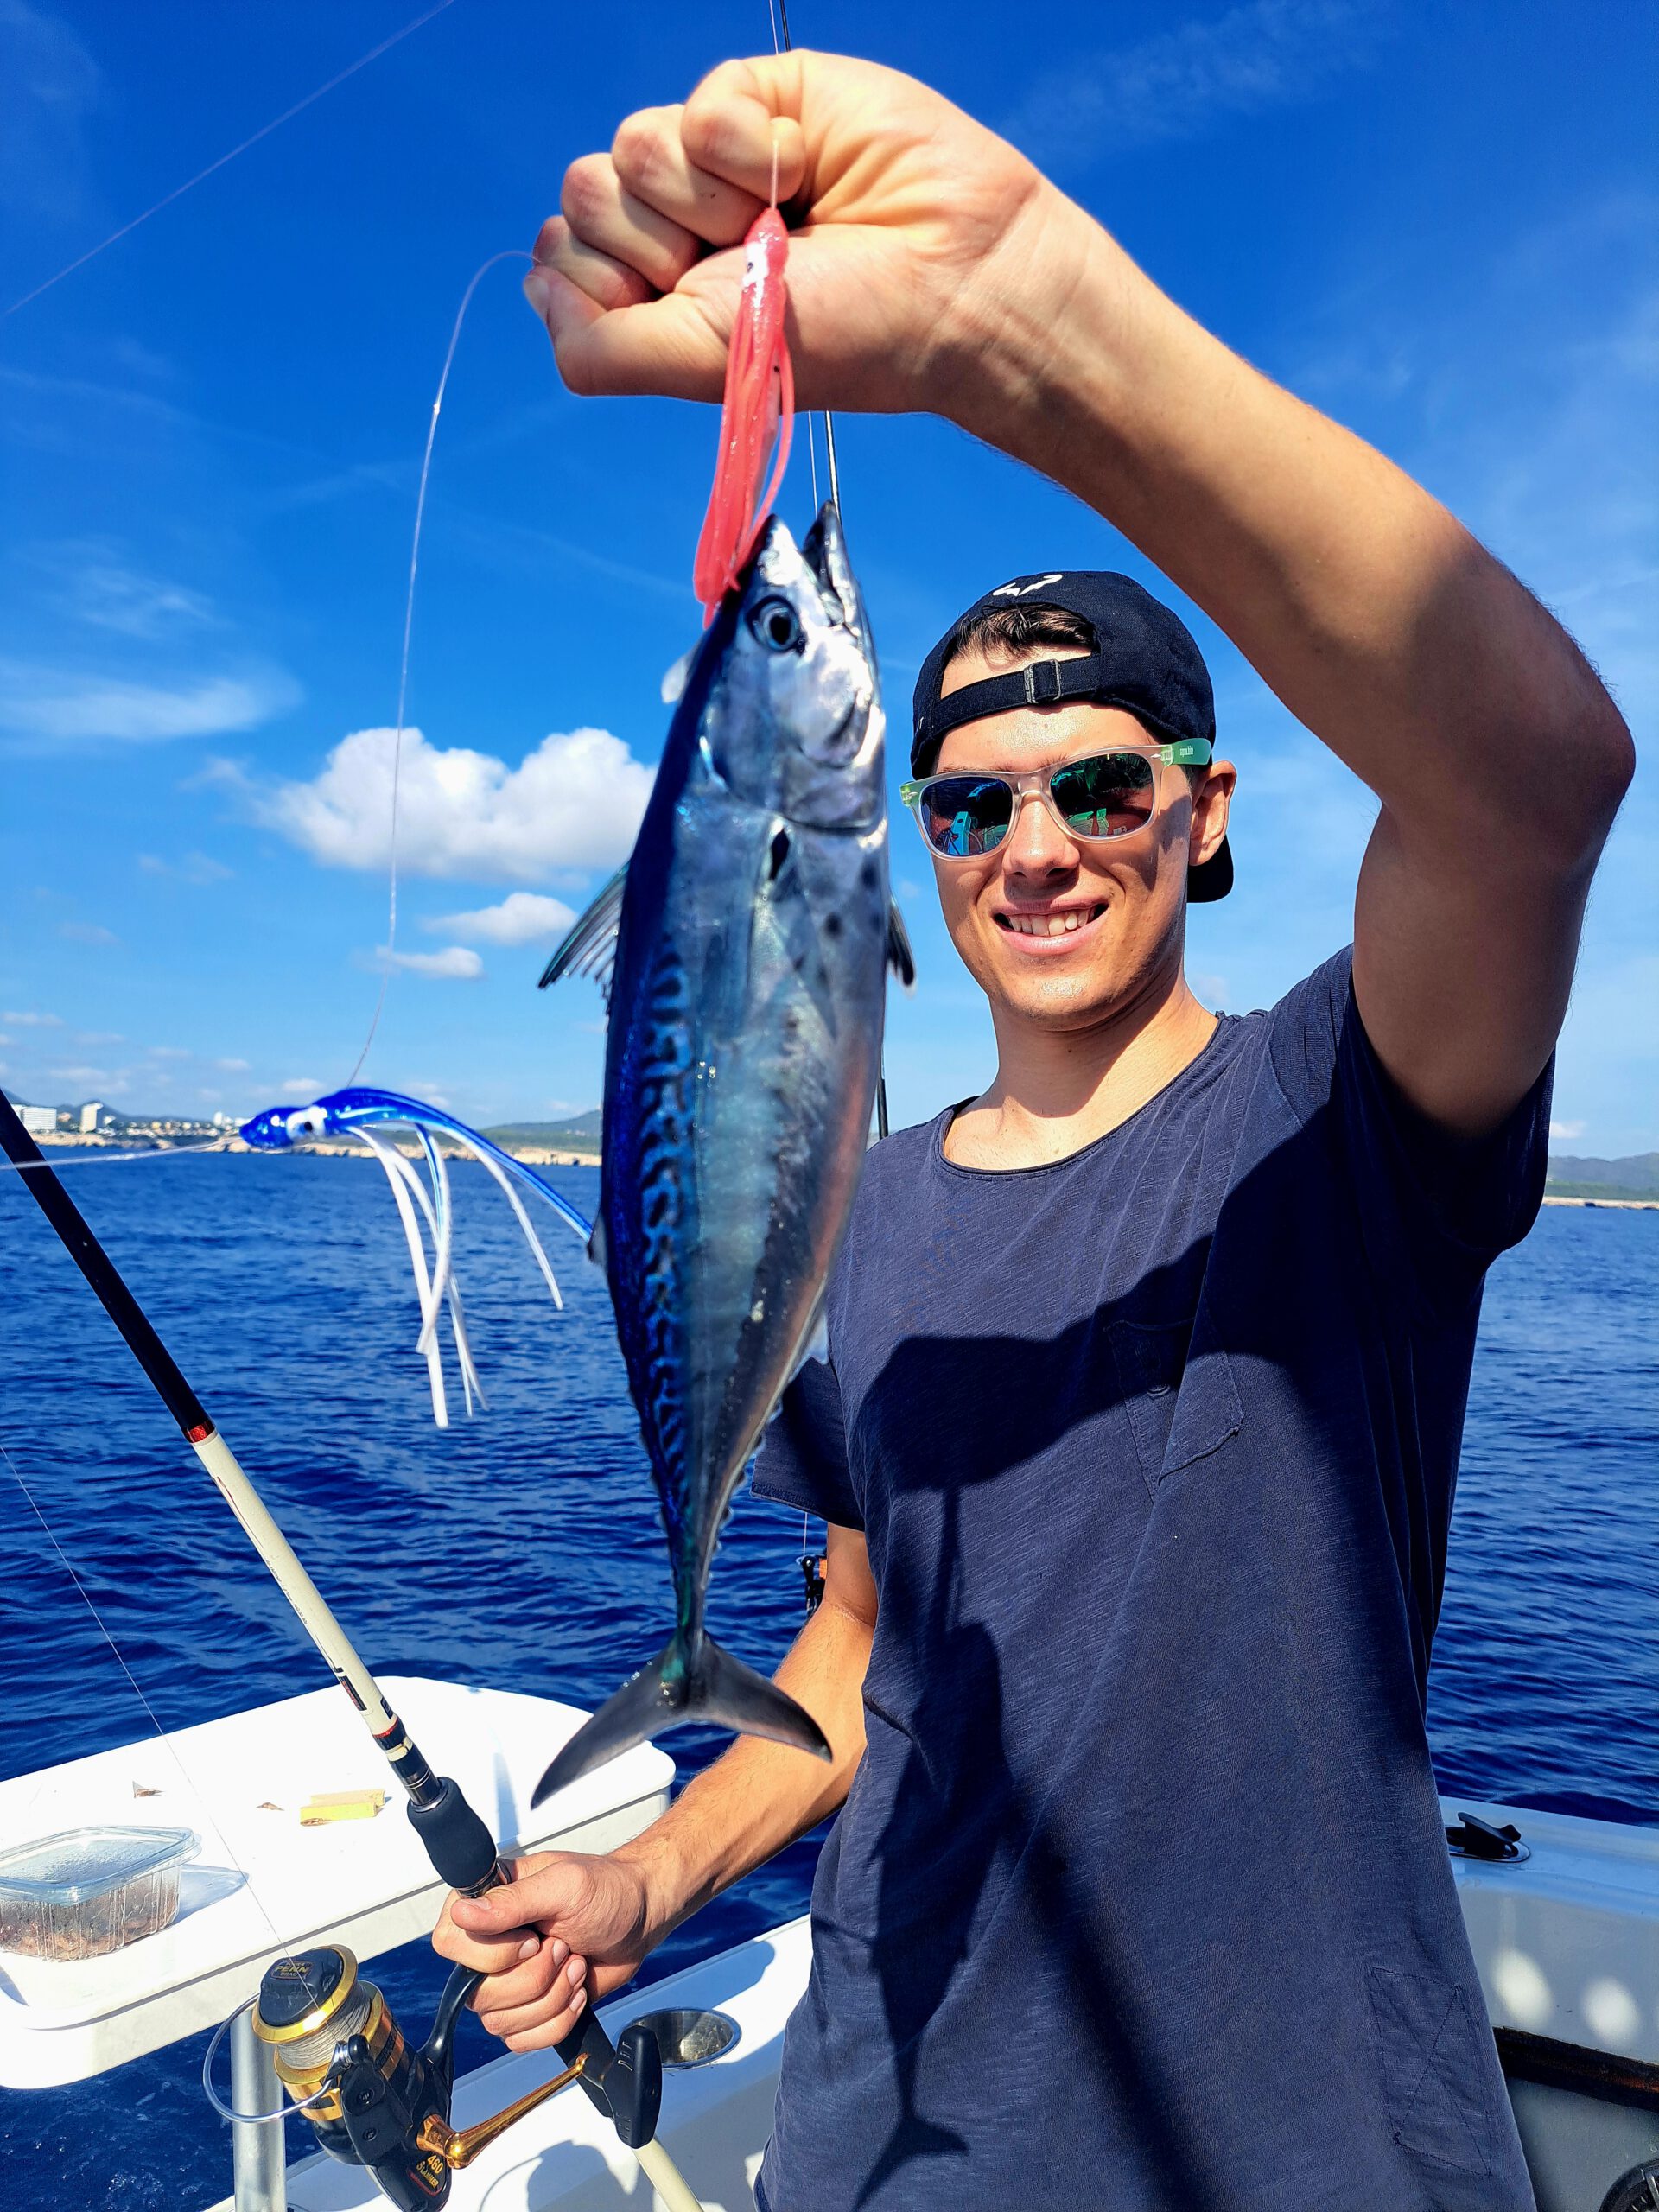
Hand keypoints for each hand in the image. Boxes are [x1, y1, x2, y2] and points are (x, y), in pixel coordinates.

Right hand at [431, 1850, 653, 2053]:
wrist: (639, 1919)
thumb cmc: (606, 1890)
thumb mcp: (563, 1885)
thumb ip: (512, 1902)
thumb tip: (462, 1913)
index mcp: (486, 1902)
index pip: (450, 1941)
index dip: (492, 1953)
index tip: (532, 1940)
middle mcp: (488, 1944)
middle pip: (478, 1993)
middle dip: (535, 1977)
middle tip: (564, 1947)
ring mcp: (505, 1981)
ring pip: (499, 2022)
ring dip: (551, 1997)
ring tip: (575, 1964)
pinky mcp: (526, 2010)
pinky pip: (520, 2041)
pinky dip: (557, 2021)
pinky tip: (575, 1991)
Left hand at [527, 50, 1083, 424]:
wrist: (952, 281)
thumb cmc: (846, 338)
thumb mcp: (705, 365)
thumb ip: (598, 350)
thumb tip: (533, 280)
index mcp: (655, 293)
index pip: (560, 258)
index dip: (604, 280)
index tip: (681, 305)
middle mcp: (676, 223)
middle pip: (583, 194)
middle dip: (660, 240)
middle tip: (745, 264)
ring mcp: (713, 158)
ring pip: (631, 146)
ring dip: (712, 197)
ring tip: (786, 223)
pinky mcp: (757, 98)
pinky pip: (698, 103)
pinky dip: (750, 146)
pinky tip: (803, 170)